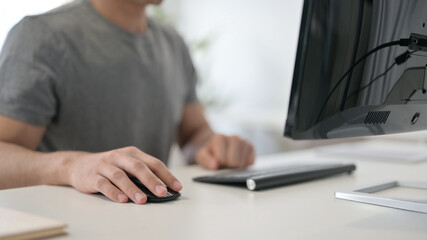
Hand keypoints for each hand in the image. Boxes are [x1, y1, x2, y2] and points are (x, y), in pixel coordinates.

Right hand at [67, 146, 182, 203]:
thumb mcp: (127, 165)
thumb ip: (143, 173)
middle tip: (162, 193)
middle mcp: (119, 157)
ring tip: (143, 200)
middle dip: (152, 180)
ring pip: (120, 176)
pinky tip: (122, 200)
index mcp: (132, 153)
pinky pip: (103, 184)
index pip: (153, 163)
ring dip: (132, 189)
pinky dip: (113, 192)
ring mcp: (105, 165)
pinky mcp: (92, 176)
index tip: (177, 187)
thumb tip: (163, 189)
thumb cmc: (110, 167)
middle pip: (138, 167)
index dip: (166, 175)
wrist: (78, 165)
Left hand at [195, 134, 254, 169]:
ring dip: (236, 166)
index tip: (216, 160)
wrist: (217, 145)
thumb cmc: (209, 152)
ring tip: (230, 160)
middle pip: (234, 163)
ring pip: (242, 163)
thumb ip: (206, 160)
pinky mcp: (251, 146)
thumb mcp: (202, 156)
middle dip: (228, 166)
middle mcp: (234, 137)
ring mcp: (244, 141)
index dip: (218, 164)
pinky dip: (244, 164)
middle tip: (223, 162)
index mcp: (220, 137)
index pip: (222, 160)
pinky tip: (238, 160)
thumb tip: (215, 165)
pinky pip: (251, 162)